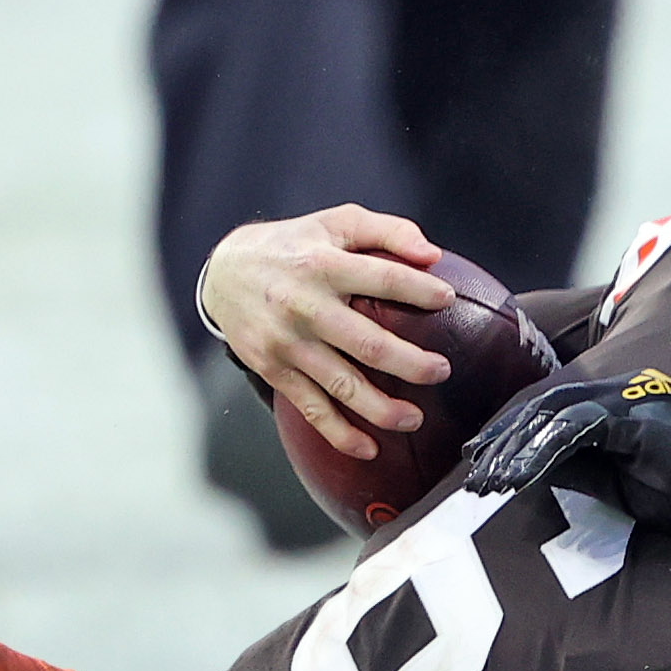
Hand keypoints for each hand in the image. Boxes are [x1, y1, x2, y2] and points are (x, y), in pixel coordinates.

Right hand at [196, 207, 461, 461]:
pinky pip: (311, 407)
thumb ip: (387, 231)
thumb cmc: (292, 246)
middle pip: (367, 343)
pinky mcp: (274, 369)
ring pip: (341, 385)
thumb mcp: (336, 222)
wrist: (224, 273)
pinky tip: (368, 448)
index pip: (382, 278)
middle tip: (441, 371)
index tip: (447, 300)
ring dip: (382, 408)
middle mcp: (305, 306)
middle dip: (411, 364)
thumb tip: (431, 255)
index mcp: (324, 265)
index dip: (418, 290)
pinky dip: (339, 433)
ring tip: (414, 419)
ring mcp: (288, 343)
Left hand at [466, 371, 670, 546]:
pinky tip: (517, 474)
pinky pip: (580, 432)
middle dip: (502, 437)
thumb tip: (533, 472)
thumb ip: (582, 471)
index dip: (511, 431)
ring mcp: (629, 404)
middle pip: (544, 406)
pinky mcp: (638, 424)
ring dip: (515, 448)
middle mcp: (619, 395)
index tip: (478, 458)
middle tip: (470, 469)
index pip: (551, 410)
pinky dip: (543, 452)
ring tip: (485, 478)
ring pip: (554, 415)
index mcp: (616, 405)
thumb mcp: (623, 485)